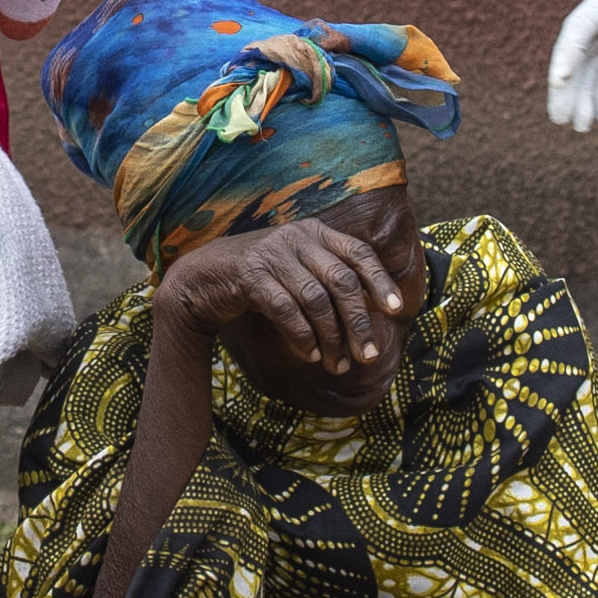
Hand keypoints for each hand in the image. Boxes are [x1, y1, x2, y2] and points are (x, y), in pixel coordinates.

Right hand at [151, 215, 404, 407]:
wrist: (201, 280)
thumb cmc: (260, 281)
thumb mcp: (298, 271)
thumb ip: (330, 282)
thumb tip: (372, 313)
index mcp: (316, 233)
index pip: (359, 253)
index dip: (380, 281)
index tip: (396, 311)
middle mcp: (297, 238)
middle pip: (342, 281)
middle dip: (358, 323)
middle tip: (366, 356)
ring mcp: (272, 254)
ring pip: (316, 299)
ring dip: (331, 338)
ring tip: (336, 365)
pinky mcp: (250, 274)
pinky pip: (286, 309)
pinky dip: (301, 335)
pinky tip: (309, 354)